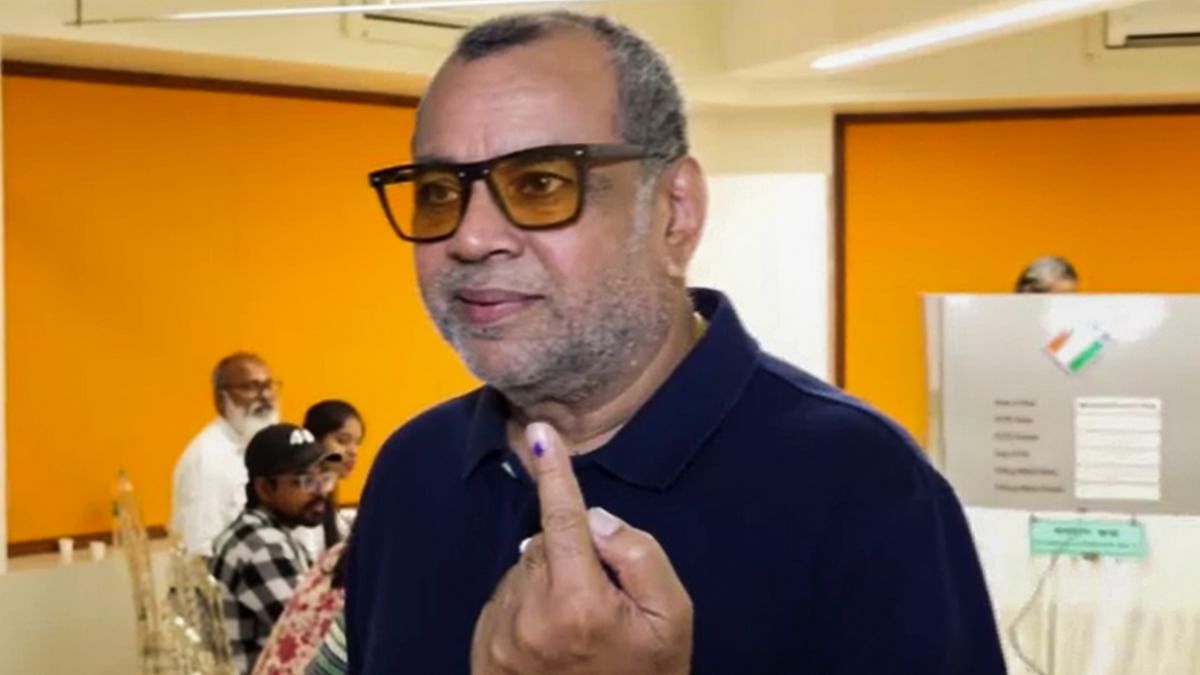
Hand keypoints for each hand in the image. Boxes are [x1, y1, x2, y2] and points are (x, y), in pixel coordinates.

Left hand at [471, 423, 692, 674]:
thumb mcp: (671, 617)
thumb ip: (638, 555)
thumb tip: (591, 518)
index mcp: (580, 602)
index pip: (563, 519)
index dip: (555, 472)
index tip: (541, 432)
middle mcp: (531, 617)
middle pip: (542, 545)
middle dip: (569, 555)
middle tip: (600, 600)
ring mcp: (502, 639)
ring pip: (520, 572)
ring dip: (545, 582)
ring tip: (575, 630)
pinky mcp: (485, 654)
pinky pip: (502, 601)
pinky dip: (524, 606)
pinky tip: (550, 641)